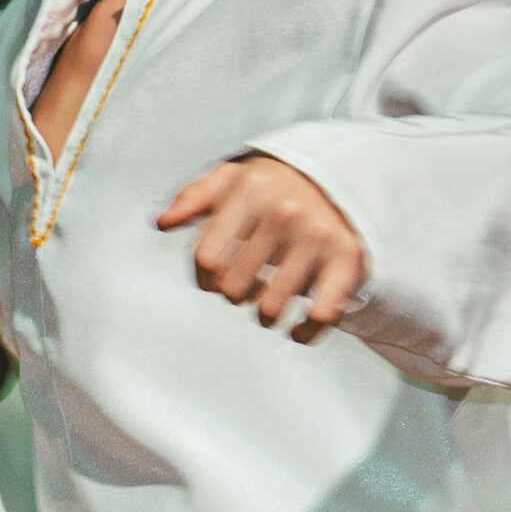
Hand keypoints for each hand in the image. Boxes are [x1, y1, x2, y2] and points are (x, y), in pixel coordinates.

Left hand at [158, 155, 368, 339]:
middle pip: (234, 288)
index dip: (204, 278)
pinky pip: (321, 316)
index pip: (207, 258)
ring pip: (271, 308)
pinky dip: (305, 333)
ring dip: (264, 316)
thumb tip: (162, 222)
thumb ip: (193, 198)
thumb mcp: (231, 179)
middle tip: (245, 287)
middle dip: (234, 294)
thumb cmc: (273, 187)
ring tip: (267, 304)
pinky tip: (297, 329)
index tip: (213, 279)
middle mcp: (285, 212)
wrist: (336, 180)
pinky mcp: (348, 259)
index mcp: (250, 189)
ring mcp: (318, 236)